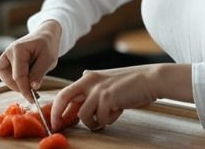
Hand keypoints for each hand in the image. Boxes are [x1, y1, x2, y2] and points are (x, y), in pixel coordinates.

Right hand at [0, 20, 61, 102]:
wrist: (45, 35)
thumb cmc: (47, 45)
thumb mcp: (48, 58)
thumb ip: (39, 73)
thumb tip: (32, 88)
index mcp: (18, 50)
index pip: (18, 76)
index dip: (25, 90)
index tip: (32, 99)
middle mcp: (8, 53)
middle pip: (8, 78)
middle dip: (20, 87)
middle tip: (33, 92)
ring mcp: (6, 57)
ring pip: (5, 78)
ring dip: (17, 84)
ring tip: (32, 81)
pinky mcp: (7, 62)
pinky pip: (7, 75)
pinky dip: (16, 80)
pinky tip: (28, 78)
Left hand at [51, 63, 192, 130]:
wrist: (150, 79)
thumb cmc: (132, 82)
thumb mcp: (108, 80)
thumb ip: (94, 84)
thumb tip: (81, 82)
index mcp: (88, 77)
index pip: (65, 92)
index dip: (56, 107)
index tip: (54, 120)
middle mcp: (89, 81)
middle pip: (63, 98)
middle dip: (57, 115)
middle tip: (57, 127)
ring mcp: (97, 90)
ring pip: (83, 115)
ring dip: (93, 122)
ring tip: (106, 118)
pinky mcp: (107, 99)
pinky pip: (100, 119)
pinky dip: (109, 120)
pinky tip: (118, 111)